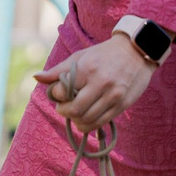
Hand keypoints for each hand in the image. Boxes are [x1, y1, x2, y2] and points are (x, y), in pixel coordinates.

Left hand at [34, 34, 154, 129]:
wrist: (138, 51)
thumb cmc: (105, 54)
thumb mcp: (81, 56)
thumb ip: (58, 70)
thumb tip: (37, 77)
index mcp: (87, 68)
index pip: (63, 92)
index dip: (56, 95)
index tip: (58, 93)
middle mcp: (101, 83)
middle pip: (74, 110)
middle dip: (64, 111)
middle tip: (65, 106)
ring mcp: (113, 96)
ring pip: (87, 120)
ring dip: (76, 120)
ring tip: (76, 112)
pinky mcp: (122, 105)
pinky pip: (100, 123)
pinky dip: (89, 124)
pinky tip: (86, 117)